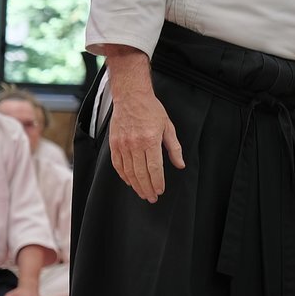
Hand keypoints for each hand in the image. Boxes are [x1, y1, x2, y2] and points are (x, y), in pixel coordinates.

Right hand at [106, 47, 184, 201]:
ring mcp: (122, 145)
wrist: (131, 97)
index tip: (160, 191)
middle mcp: (135, 144)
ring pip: (129, 172)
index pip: (154, 168)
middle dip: (147, 188)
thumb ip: (174, 148)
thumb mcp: (168, 126)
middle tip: (152, 198)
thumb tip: (180, 164)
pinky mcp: (114, 144)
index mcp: (150, 140)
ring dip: (136, 185)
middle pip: (141, 173)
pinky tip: (130, 182)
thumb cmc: (152, 110)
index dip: (158, 182)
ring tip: (142, 193)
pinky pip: (118, 165)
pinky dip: (123, 176)